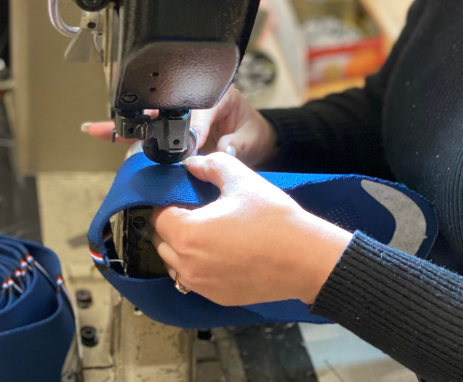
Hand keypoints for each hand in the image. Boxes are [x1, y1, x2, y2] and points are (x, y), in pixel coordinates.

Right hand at [81, 86, 278, 166]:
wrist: (256, 138)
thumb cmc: (253, 133)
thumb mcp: (251, 138)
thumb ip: (237, 145)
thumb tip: (222, 150)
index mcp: (215, 95)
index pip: (196, 111)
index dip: (190, 131)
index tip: (187, 148)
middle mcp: (192, 102)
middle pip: (163, 109)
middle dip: (141, 121)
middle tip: (115, 128)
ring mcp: (180, 115)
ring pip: (150, 120)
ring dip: (125, 126)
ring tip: (96, 129)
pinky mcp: (173, 129)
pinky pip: (149, 132)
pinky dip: (126, 135)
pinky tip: (100, 132)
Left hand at [151, 152, 351, 305]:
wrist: (305, 258)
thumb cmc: (273, 218)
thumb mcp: (241, 179)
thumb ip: (212, 165)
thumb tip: (193, 163)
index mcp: (187, 233)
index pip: (157, 216)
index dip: (167, 201)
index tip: (181, 194)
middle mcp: (187, 264)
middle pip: (161, 241)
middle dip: (171, 224)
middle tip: (194, 210)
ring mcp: (201, 285)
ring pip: (174, 264)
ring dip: (181, 247)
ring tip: (207, 231)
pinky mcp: (217, 297)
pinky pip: (193, 280)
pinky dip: (197, 265)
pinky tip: (220, 252)